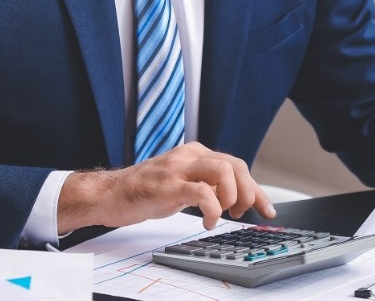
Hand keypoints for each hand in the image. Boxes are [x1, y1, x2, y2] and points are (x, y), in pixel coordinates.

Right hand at [57, 142, 275, 233]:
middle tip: (243, 213)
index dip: (255, 188)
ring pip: (224, 172)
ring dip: (232, 197)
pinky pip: (202, 193)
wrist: (109, 193)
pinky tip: (208, 222)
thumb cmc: (144, 191)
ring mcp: (178, 168)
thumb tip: (234, 196)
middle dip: (249, 192)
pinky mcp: (168, 186)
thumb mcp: (181, 182)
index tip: (265, 207)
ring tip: (223, 214)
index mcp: (195, 153)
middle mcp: (190, 155)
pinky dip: (213, 210)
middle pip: (236, 165)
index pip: (236, 164)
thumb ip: (205, 182)